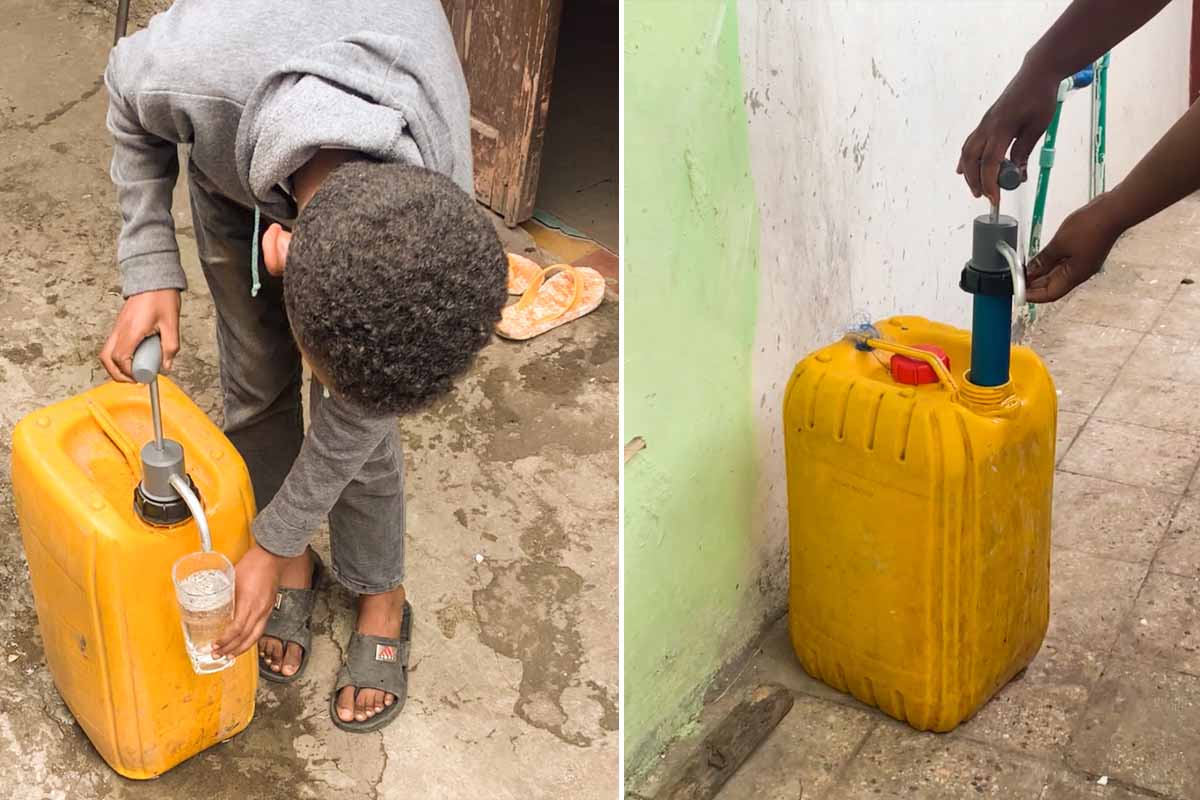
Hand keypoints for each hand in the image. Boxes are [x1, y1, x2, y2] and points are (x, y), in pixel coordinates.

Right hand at [99, 289, 180, 381]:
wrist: (153, 278)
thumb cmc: (161, 297)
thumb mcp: (172, 324)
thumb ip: (170, 347)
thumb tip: (166, 365)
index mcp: (131, 330)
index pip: (121, 358)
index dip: (129, 372)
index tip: (141, 377)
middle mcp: (120, 329)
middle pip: (106, 358)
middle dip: (116, 374)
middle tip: (133, 380)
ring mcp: (117, 327)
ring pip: (106, 352)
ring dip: (116, 365)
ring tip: (133, 371)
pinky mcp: (120, 324)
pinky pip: (113, 344)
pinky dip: (118, 355)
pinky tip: (134, 357)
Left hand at [213, 544, 284, 658]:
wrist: (272, 558)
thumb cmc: (253, 564)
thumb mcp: (232, 579)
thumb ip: (224, 594)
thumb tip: (210, 603)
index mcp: (249, 603)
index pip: (236, 629)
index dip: (225, 640)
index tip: (215, 645)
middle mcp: (259, 610)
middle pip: (246, 638)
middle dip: (231, 649)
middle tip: (219, 655)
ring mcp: (266, 610)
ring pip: (255, 636)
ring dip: (242, 648)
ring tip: (232, 655)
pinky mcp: (269, 608)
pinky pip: (261, 629)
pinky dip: (251, 639)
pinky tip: (244, 641)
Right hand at [958, 63, 1059, 204]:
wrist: (1036, 73)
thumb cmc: (1040, 98)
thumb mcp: (1037, 128)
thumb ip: (1023, 151)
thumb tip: (1016, 174)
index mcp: (1002, 128)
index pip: (990, 162)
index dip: (990, 183)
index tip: (995, 200)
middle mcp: (988, 127)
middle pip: (972, 160)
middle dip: (975, 181)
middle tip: (984, 196)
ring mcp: (984, 124)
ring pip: (967, 152)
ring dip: (969, 172)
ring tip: (976, 187)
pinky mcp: (985, 122)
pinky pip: (970, 144)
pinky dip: (967, 159)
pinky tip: (964, 169)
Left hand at [1027, 194, 1124, 302]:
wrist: (1112, 211)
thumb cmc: (1089, 227)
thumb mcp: (1059, 244)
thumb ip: (1044, 259)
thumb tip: (1030, 272)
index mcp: (1075, 275)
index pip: (1050, 294)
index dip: (1033, 296)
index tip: (1018, 292)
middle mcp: (1079, 273)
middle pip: (1053, 287)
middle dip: (1034, 285)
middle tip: (1016, 280)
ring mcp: (1082, 263)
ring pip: (1058, 275)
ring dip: (1041, 275)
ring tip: (1024, 271)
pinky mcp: (1083, 253)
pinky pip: (1063, 264)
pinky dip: (1050, 265)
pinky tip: (1039, 260)